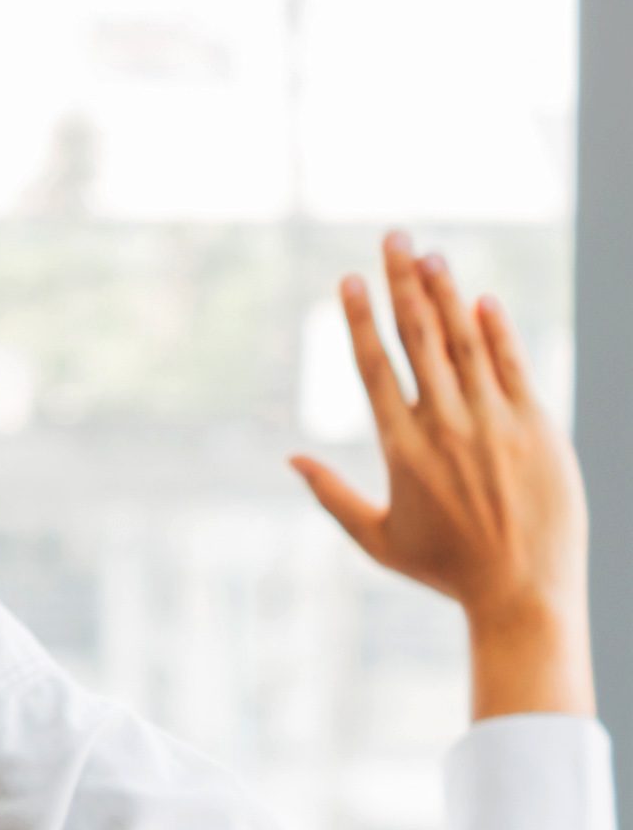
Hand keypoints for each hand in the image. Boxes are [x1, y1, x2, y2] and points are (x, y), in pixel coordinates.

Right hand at [295, 235, 589, 719]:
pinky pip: (514, 367)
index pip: (375, 366)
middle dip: (403, 284)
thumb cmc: (447, 569)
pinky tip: (483, 300)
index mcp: (403, 448)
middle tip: (393, 239)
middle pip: (420, 338)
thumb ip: (332, 497)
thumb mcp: (378, 540)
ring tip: (431, 256)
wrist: (524, 591)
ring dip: (448, 295)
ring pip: (466, 342)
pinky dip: (498, 332)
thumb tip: (290, 461)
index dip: (361, 318)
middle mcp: (446, 425)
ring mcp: (495, 422)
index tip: (350, 279)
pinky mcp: (538, 428)